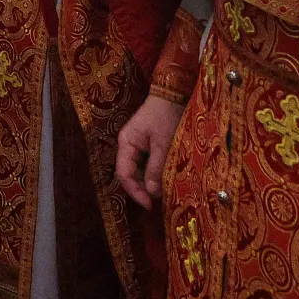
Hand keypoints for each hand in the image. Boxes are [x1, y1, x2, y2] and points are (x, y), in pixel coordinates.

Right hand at [115, 93, 183, 208]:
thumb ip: (156, 168)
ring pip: (140, 170)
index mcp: (126, 143)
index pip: (124, 174)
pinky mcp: (148, 144)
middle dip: (142, 189)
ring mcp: (138, 144)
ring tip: (164, 194)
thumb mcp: (163, 144)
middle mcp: (128, 145)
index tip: (150, 205)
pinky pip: (147, 164)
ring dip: (150, 183)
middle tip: (158, 203)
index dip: (135, 192)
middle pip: (130, 174)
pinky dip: (155, 174)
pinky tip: (165, 180)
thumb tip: (152, 194)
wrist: (174, 92)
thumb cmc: (166, 115)